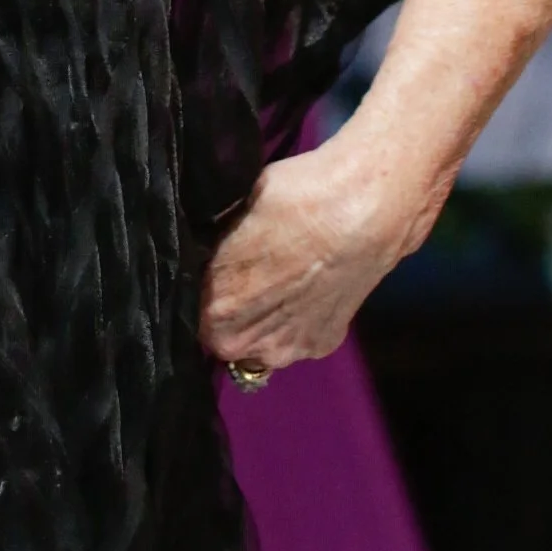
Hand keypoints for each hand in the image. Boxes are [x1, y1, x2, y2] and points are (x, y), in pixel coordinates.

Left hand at [198, 143, 418, 375]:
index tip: (205, 271)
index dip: (195, 290)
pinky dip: (296, 321)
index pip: (186, 311)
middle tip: (242, 276)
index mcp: (216, 311)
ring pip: (258, 344)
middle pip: (221, 335)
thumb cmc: (292, 200)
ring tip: (280, 282)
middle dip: (226, 312)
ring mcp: (287, 350)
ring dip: (261, 323)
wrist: (366, 209)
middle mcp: (245, 344)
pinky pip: (294, 338)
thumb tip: (200, 246)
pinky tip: (307, 289)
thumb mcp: (231, 212)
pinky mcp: (322, 345)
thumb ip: (212, 245)